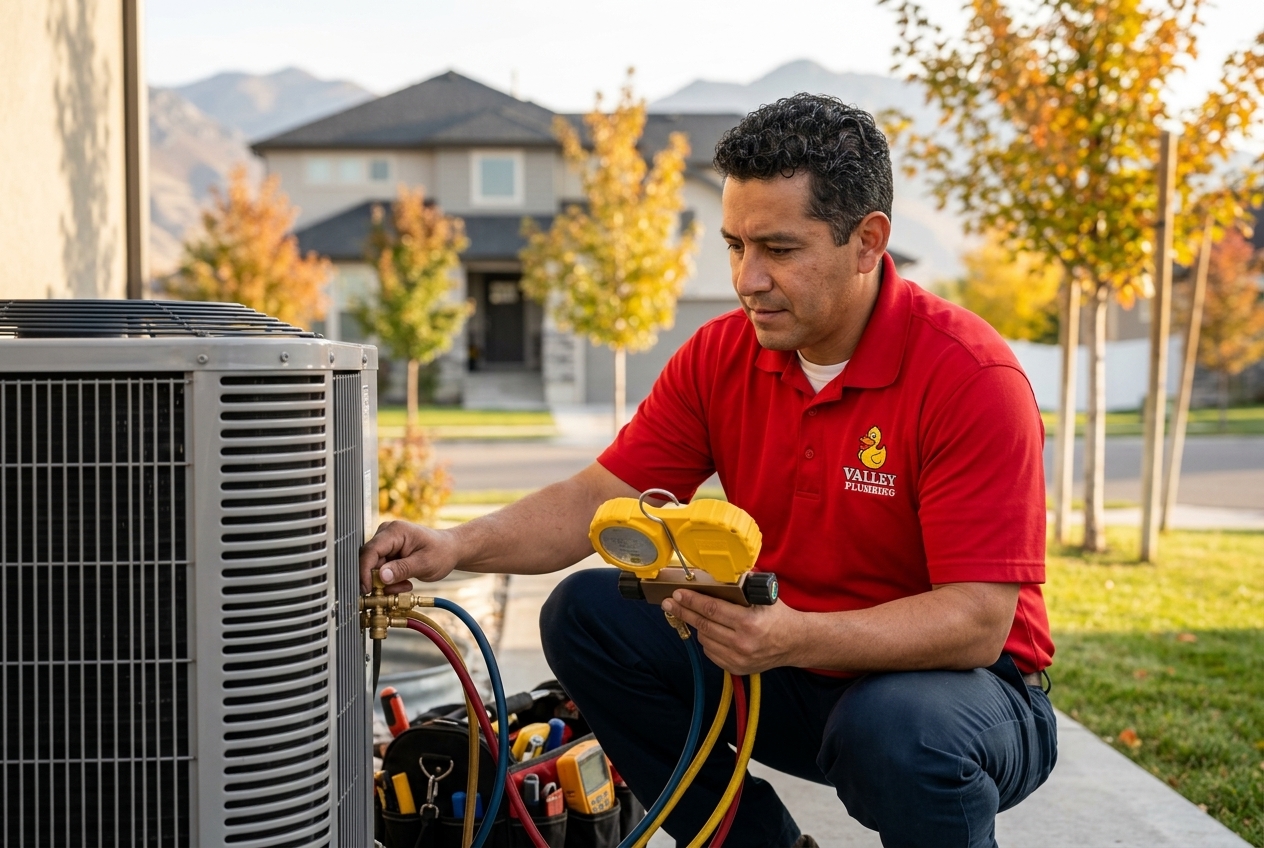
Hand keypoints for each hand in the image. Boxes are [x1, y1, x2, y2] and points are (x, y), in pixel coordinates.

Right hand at [359, 520, 459, 592]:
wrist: (450, 550)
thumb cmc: (441, 552)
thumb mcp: (425, 563)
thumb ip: (402, 569)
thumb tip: (381, 577)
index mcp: (395, 531)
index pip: (370, 551)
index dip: (365, 571)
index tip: (367, 589)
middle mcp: (386, 534)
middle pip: (370, 561)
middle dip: (379, 580)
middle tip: (396, 590)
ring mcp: (386, 543)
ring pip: (374, 568)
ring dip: (387, 582)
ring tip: (406, 585)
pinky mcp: (387, 552)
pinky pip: (380, 570)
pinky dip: (390, 580)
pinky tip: (405, 582)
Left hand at [661, 589, 802, 675]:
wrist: (795, 643)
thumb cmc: (779, 616)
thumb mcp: (765, 596)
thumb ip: (745, 583)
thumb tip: (724, 569)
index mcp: (749, 623)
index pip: (712, 610)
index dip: (692, 601)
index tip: (678, 594)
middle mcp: (742, 643)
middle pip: (703, 625)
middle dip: (683, 612)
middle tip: (670, 603)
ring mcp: (738, 658)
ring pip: (705, 639)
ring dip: (696, 626)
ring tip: (692, 615)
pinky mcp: (736, 668)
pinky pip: (711, 653)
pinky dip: (707, 640)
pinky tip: (708, 631)